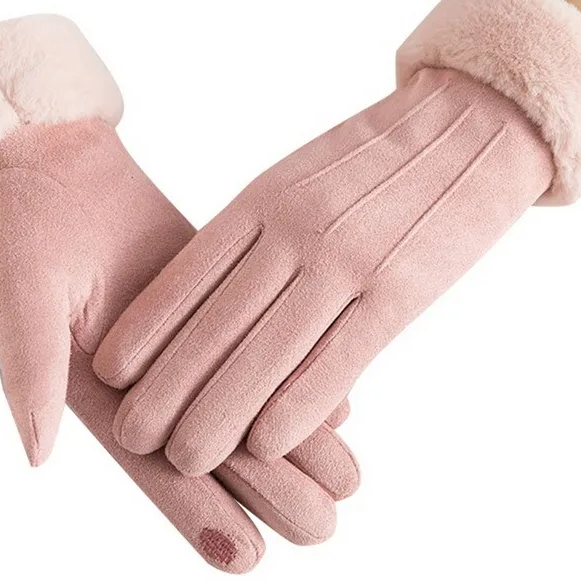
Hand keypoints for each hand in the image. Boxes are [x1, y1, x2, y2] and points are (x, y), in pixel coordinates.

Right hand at [0, 16, 359, 570]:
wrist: (53, 167)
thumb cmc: (20, 234)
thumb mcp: (21, 303)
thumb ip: (30, 374)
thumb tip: (37, 453)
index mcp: (101, 395)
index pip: (155, 469)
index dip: (198, 514)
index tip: (250, 559)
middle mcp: (153, 378)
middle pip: (215, 446)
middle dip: (267, 491)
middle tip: (323, 529)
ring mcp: (190, 340)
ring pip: (246, 400)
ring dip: (294, 439)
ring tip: (348, 481)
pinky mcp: (219, 297)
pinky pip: (261, 340)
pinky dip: (297, 367)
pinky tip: (344, 395)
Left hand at [94, 0, 580, 475]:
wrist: (473, 122)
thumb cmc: (375, 161)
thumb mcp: (301, 177)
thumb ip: (259, 232)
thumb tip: (218, 300)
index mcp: (265, 198)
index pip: (189, 272)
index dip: (146, 327)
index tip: (108, 371)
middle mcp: (296, 230)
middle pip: (218, 321)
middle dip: (169, 386)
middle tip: (132, 436)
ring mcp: (348, 260)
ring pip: (269, 349)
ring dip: (222, 411)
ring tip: (185, 458)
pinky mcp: (401, 289)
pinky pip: (339, 357)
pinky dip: (298, 404)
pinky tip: (266, 443)